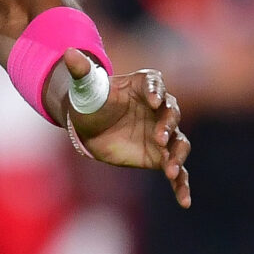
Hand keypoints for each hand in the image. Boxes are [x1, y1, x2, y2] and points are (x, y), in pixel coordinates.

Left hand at [65, 56, 191, 207]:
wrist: (91, 125)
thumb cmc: (92, 100)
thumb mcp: (85, 87)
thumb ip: (81, 71)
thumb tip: (69, 52)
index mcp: (145, 86)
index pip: (155, 86)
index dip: (156, 92)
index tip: (152, 100)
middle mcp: (159, 109)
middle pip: (171, 115)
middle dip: (168, 125)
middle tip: (159, 138)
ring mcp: (163, 134)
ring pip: (179, 144)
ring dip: (178, 156)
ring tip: (171, 171)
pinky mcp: (161, 157)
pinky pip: (177, 172)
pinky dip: (182, 186)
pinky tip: (185, 201)